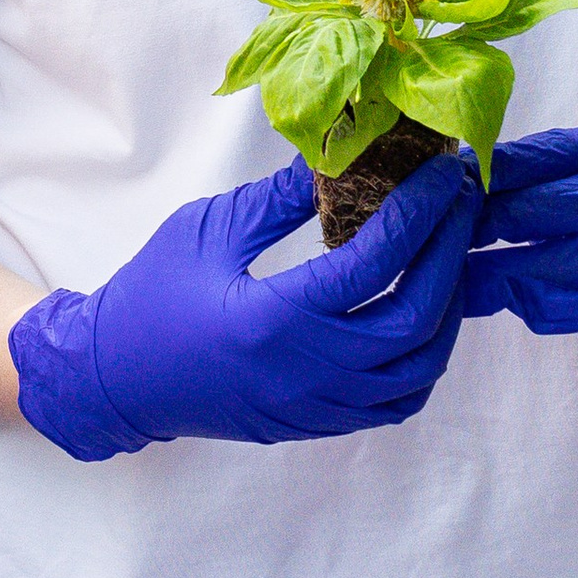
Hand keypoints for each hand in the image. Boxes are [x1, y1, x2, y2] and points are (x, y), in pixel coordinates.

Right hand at [6, 149, 479, 459]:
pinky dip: (424, 360)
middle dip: (451, 253)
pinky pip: (395, 402)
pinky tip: (425, 316)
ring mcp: (315, 405)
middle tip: (463, 202)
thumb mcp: (207, 230)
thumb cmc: (151, 297)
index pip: (376, 263)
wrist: (115, 378)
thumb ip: (277, 199)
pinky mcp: (316, 422)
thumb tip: (340, 155)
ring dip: (449, 309)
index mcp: (273, 318)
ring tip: (449, 253)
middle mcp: (305, 370)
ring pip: (418, 368)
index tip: (444, 171)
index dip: (422, 212)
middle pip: (416, 318)